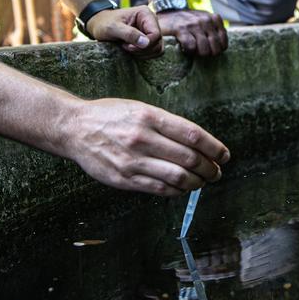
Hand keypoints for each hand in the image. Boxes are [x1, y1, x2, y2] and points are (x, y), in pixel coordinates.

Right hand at [65, 98, 228, 195]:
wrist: (74, 128)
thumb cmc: (110, 116)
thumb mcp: (139, 108)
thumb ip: (166, 124)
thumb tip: (196, 142)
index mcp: (149, 117)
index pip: (192, 134)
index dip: (214, 147)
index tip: (224, 155)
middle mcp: (142, 138)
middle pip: (189, 158)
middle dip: (209, 168)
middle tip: (216, 171)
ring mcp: (133, 161)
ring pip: (177, 178)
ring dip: (197, 182)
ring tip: (203, 181)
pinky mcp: (124, 179)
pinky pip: (159, 189)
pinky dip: (177, 191)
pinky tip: (183, 188)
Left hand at [87, 6, 163, 58]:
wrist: (99, 24)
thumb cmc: (104, 23)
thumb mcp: (113, 28)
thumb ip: (129, 34)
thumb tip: (146, 42)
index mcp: (145, 14)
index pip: (155, 34)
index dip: (144, 44)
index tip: (128, 46)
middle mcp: (151, 21)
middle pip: (158, 43)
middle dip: (142, 50)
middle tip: (126, 47)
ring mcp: (150, 30)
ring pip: (157, 49)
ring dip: (142, 53)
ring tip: (128, 47)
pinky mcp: (148, 39)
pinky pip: (153, 51)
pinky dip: (143, 54)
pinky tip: (131, 49)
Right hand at [156, 9, 227, 56]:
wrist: (167, 11)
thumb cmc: (187, 21)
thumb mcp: (204, 20)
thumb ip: (214, 30)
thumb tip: (221, 47)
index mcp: (213, 18)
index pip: (223, 42)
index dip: (217, 50)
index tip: (209, 50)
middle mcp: (205, 20)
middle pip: (215, 48)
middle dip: (208, 54)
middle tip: (200, 52)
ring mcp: (193, 24)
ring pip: (204, 49)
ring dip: (198, 53)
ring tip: (192, 50)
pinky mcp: (181, 29)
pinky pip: (191, 46)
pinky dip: (188, 51)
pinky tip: (185, 48)